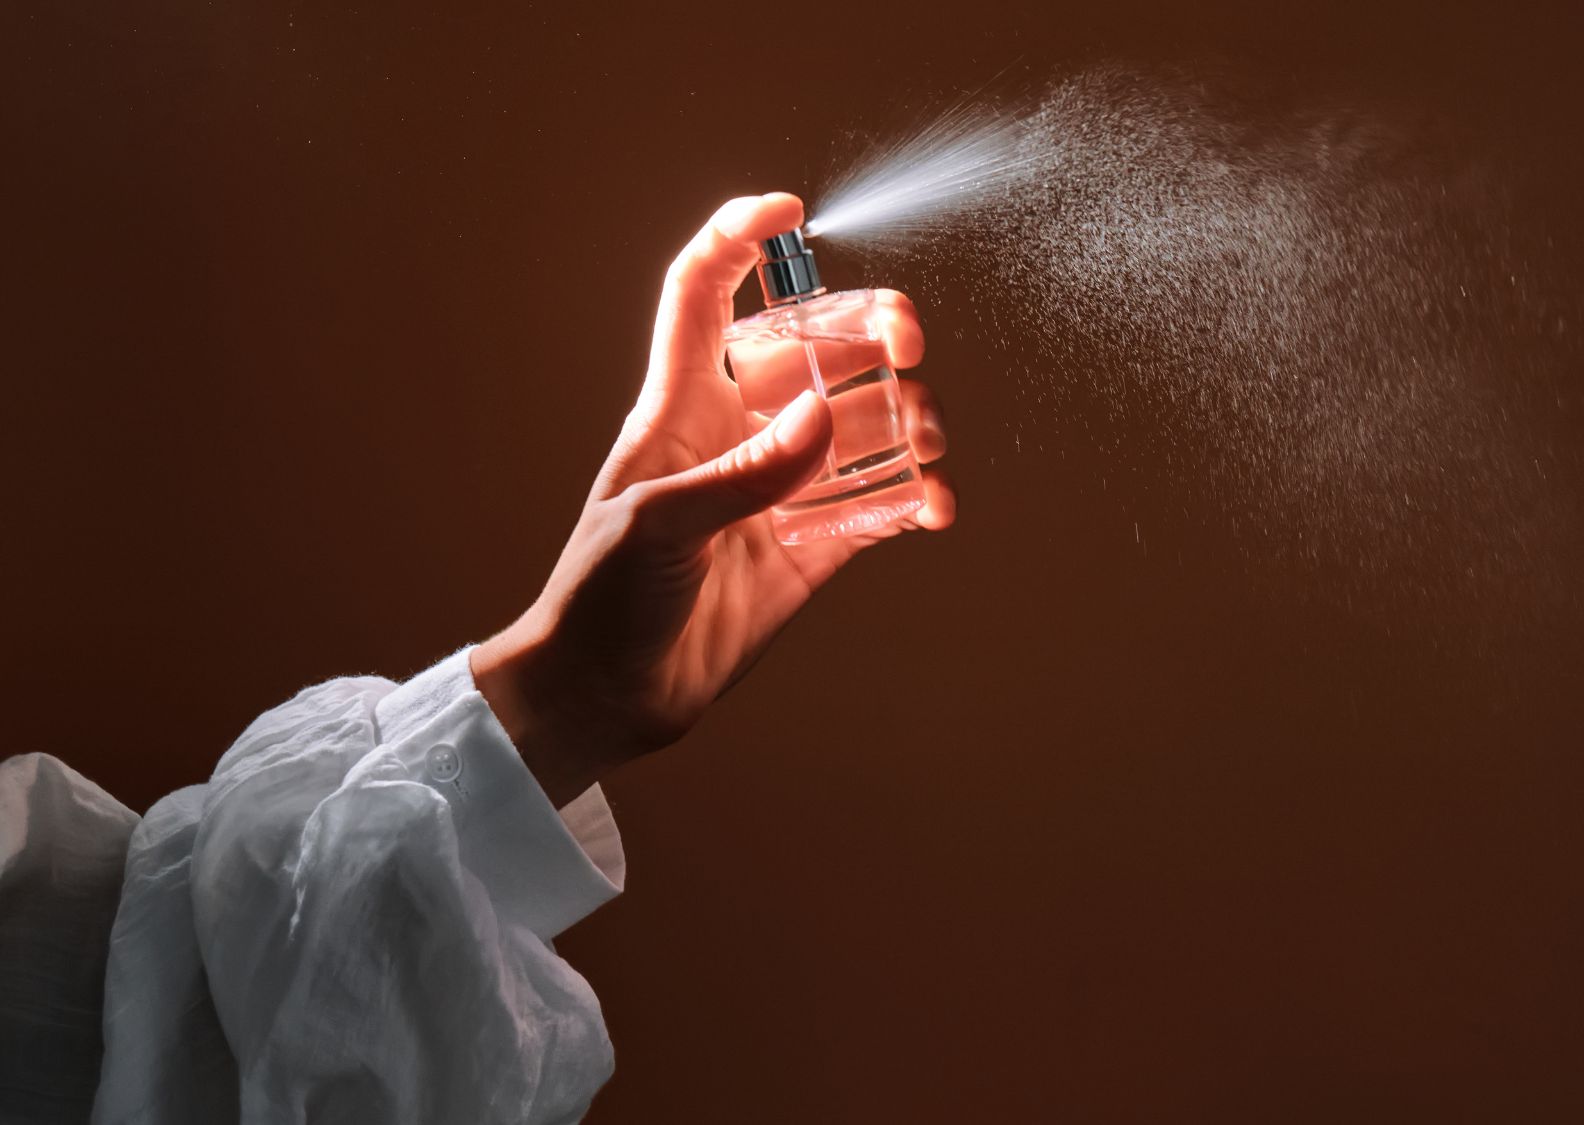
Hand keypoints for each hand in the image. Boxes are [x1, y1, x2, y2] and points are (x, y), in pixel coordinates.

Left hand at [470, 193, 953, 805]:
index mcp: (679, 406)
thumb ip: (747, 471)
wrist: (608, 697)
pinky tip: (933, 506)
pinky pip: (876, 509)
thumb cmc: (601, 598)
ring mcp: (777, 493)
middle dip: (863, 333)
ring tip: (923, 438)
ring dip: (900, 418)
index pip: (702, 292)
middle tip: (905, 341)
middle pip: (812, 351)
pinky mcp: (809, 551)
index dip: (738, 238)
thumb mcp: (660, 522)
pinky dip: (912, 500)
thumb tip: (828, 416)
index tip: (790, 209)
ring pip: (858, 427)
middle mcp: (735, 436)